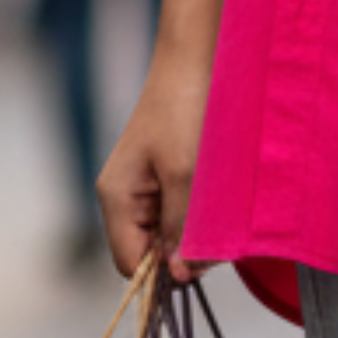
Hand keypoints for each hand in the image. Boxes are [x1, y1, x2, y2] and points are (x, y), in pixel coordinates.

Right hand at [98, 60, 211, 281]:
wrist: (193, 63)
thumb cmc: (183, 111)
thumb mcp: (183, 174)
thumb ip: (179, 227)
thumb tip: (176, 275)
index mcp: (116, 197)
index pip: (130, 263)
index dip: (161, 274)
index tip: (199, 267)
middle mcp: (123, 197)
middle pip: (148, 251)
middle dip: (181, 253)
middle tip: (218, 239)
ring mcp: (143, 188)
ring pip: (166, 234)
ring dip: (193, 234)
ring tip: (221, 216)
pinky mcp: (163, 178)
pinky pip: (177, 214)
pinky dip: (197, 216)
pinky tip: (217, 204)